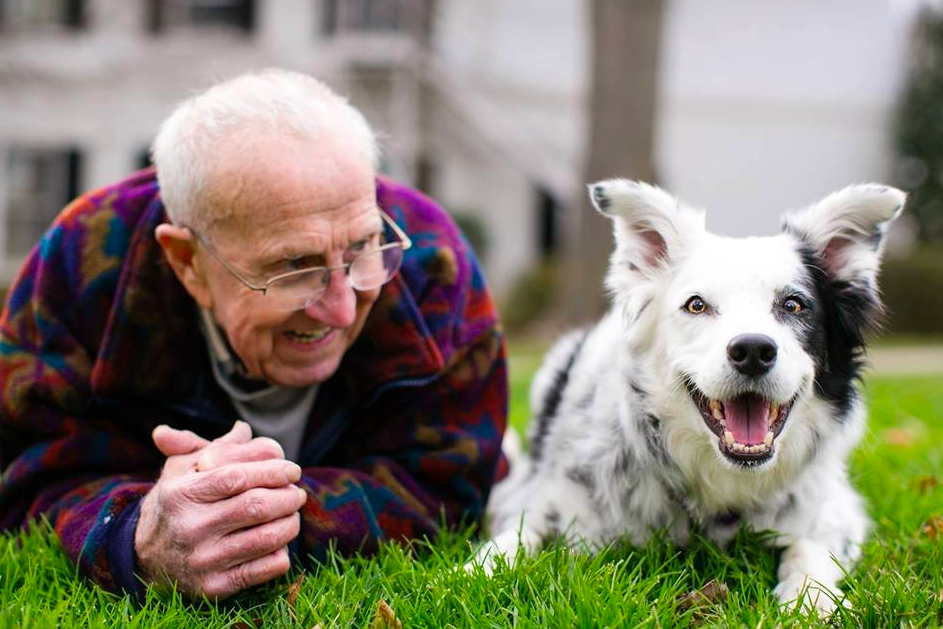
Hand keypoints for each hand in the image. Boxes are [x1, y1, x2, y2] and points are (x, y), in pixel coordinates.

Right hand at [135, 422, 307, 598]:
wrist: (143, 558)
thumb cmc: (174, 505)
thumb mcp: (182, 471)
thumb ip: (212, 446)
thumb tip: (243, 429)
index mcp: (181, 494)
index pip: (237, 477)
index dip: (271, 470)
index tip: (292, 470)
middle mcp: (189, 528)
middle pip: (256, 507)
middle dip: (287, 496)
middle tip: (297, 493)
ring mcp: (202, 560)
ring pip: (267, 538)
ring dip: (290, 523)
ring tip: (292, 514)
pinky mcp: (214, 587)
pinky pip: (265, 569)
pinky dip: (281, 553)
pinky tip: (279, 543)